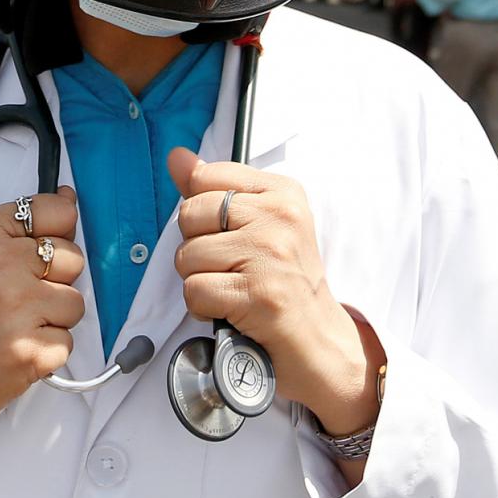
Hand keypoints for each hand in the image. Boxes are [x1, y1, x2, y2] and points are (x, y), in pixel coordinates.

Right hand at [0, 191, 86, 442]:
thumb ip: (13, 229)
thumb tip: (68, 199)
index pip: (58, 211)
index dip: (56, 235)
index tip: (40, 253)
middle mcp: (2, 265)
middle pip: (73, 259)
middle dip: (54, 282)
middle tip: (17, 301)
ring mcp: (17, 309)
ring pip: (75, 303)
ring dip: (52, 320)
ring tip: (14, 328)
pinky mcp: (30, 351)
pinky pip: (67, 342)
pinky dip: (45, 353)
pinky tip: (13, 352)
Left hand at [170, 147, 376, 436]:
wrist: (320, 340)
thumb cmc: (286, 282)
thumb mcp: (260, 224)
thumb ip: (215, 188)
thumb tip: (177, 157)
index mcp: (282, 192)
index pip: (207, 177)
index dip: (202, 213)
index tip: (228, 235)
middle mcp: (280, 216)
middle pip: (191, 215)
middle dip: (197, 248)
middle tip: (230, 267)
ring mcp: (270, 254)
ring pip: (187, 256)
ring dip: (199, 281)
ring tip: (232, 289)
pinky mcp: (258, 294)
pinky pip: (195, 291)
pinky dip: (203, 308)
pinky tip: (229, 309)